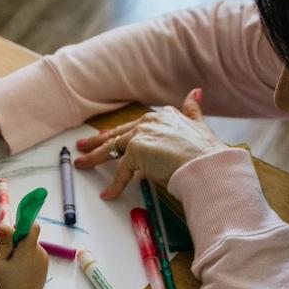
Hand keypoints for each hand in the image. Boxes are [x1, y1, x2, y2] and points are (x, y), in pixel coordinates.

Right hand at [0, 224, 47, 288]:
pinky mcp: (45, 264)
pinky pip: (35, 253)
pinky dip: (28, 256)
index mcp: (28, 251)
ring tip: (14, 264)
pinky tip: (21, 269)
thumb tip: (4, 224)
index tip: (13, 232)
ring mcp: (44, 259)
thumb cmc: (7, 283)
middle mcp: (40, 252)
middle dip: (19, 240)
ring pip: (32, 244)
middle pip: (30, 236)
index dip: (23, 225)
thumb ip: (3, 243)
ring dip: (23, 249)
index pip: (33, 228)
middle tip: (8, 255)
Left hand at [74, 88, 227, 198]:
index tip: (106, 136)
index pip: (133, 125)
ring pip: (111, 148)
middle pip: (116, 134)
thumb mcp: (199, 125)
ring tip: (81, 164)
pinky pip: (121, 172)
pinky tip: (108, 194)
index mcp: (162, 115)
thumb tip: (195, 93)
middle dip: (97, 141)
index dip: (118, 133)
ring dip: (93, 158)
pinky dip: (114, 185)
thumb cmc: (206, 152)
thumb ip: (193, 110)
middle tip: (82, 146)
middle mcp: (149, 121)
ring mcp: (141, 135)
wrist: (206, 164)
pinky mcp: (136, 152)